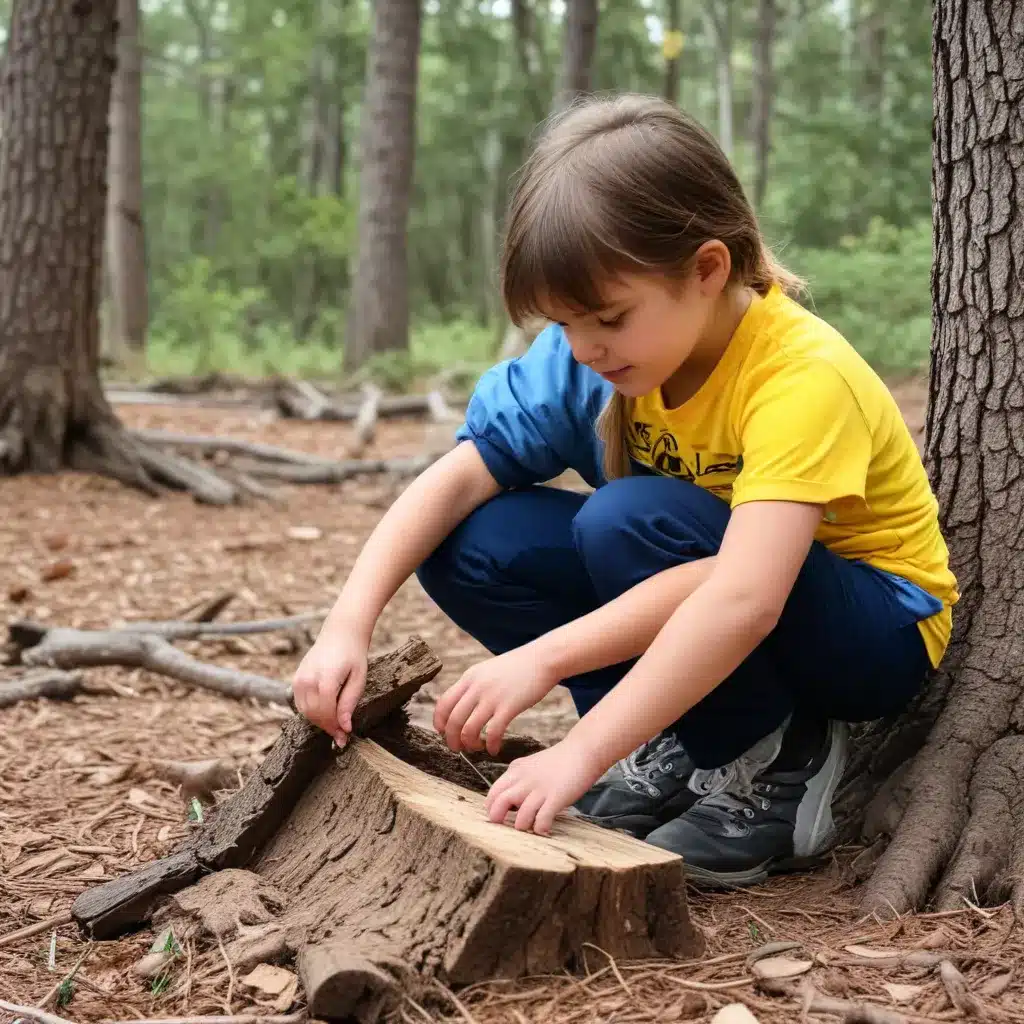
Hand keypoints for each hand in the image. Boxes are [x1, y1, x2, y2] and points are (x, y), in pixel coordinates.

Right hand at [292, 629, 368, 745]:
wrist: (340, 633)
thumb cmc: (353, 655)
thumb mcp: (359, 679)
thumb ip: (349, 703)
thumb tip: (344, 728)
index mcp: (326, 679)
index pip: (327, 713)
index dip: (335, 728)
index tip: (345, 738)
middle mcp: (308, 680)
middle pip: (315, 715)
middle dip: (328, 727)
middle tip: (341, 734)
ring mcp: (299, 679)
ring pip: (305, 711)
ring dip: (319, 720)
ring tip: (335, 723)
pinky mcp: (296, 679)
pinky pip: (300, 703)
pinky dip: (311, 711)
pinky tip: (325, 711)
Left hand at [433, 647, 558, 755]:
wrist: (542, 658)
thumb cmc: (517, 667)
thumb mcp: (487, 670)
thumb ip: (474, 685)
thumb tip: (463, 705)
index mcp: (469, 677)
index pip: (443, 704)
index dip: (440, 723)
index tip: (444, 733)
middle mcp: (476, 687)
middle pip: (453, 721)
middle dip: (452, 740)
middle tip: (459, 748)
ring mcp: (492, 697)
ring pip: (469, 730)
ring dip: (470, 744)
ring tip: (478, 748)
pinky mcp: (509, 706)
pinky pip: (493, 733)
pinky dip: (491, 745)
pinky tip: (495, 749)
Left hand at [484, 737, 606, 835]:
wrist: (583, 750)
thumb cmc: (559, 761)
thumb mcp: (532, 765)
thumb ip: (519, 780)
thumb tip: (510, 803)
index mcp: (516, 770)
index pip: (494, 792)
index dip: (492, 807)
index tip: (498, 817)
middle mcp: (525, 779)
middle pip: (500, 803)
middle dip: (498, 818)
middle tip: (505, 826)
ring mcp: (540, 789)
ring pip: (520, 816)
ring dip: (522, 826)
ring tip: (530, 827)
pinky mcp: (556, 797)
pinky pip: (542, 819)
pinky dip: (540, 828)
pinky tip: (544, 829)